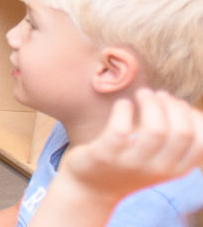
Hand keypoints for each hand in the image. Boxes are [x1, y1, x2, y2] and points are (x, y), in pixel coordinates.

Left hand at [58, 89, 202, 201]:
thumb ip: (173, 139)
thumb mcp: (159, 159)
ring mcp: (132, 164)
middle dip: (173, 106)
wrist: (91, 189)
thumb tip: (181, 104)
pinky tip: (123, 104)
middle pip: (182, 132)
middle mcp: (158, 169)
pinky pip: (120, 129)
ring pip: (155, 129)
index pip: (201, 142)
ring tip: (142, 93)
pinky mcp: (105, 156)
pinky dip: (124, 109)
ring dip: (151, 103)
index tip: (178, 104)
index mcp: (176, 169)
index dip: (194, 116)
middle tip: (158, 94)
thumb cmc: (130, 165)